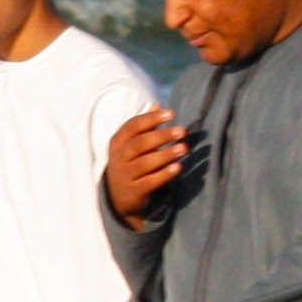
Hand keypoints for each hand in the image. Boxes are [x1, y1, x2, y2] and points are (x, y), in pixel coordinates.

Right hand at [105, 108, 188, 224]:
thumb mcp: (132, 144)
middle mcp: (118, 158)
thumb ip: (145, 126)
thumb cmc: (131, 162)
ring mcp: (124, 176)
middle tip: (182, 131)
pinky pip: (149, 182)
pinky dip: (164, 174)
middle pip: (139, 144)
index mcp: (117, 142)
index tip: (171, 113)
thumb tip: (157, 105)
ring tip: (184, 148)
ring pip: (144, 163)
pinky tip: (178, 167)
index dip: (152, 118)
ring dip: (166, 155)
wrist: (118, 196)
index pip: (133, 126)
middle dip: (162, 136)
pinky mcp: (134, 192)